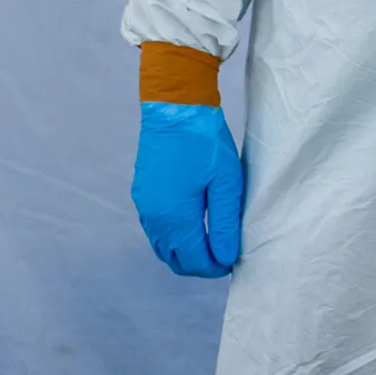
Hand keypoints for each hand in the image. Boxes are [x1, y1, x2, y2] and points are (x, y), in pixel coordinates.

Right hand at [132, 100, 245, 277]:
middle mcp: (153, 218)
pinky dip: (174, 237)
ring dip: (186, 251)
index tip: (233, 259)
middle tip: (224, 252)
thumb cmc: (205, 142)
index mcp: (174, 218)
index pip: (194, 261)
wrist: (174, 107)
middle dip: (200, 264)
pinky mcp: (142, 194)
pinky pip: (157, 230)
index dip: (215, 267)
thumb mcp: (226, 183)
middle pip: (175, 260)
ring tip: (212, 240)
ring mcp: (144, 206)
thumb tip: (226, 257)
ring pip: (163, 247)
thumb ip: (225, 224)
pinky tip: (193, 224)